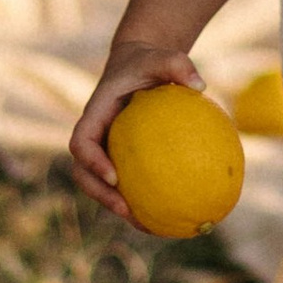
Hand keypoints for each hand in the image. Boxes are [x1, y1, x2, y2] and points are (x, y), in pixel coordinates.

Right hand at [68, 40, 205, 221]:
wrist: (139, 65)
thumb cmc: (151, 61)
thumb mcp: (163, 57)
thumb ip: (179, 64)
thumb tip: (200, 87)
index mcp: (95, 114)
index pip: (81, 143)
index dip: (91, 162)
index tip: (113, 176)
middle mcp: (94, 136)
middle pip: (83, 173)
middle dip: (99, 195)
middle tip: (124, 210)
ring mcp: (103, 150)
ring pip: (99, 185)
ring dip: (116, 206)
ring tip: (145, 225)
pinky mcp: (118, 159)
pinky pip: (125, 183)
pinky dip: (138, 201)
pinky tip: (165, 216)